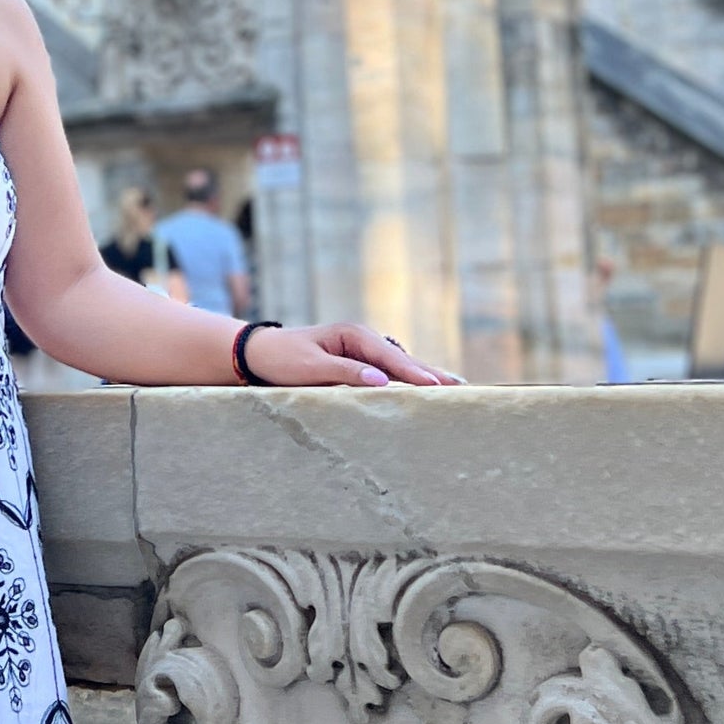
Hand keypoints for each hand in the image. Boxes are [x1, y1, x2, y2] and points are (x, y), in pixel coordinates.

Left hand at [244, 322, 459, 388]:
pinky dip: (407, 379)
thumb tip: (381, 381)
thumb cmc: (283, 359)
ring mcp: (361, 349)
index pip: (390, 357)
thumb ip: (345, 373)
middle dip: (431, 371)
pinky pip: (389, 371)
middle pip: (402, 357)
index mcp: (353, 334)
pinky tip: (424, 388)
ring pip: (399, 364)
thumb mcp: (311, 366)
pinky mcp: (358, 361)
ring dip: (424, 375)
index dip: (413, 373)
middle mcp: (362, 338)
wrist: (261, 353)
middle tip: (462, 385)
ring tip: (453, 386)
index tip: (436, 386)